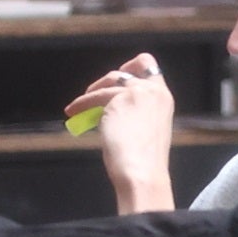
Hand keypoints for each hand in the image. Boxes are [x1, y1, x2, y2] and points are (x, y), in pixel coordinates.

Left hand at [66, 53, 175, 213]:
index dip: (135, 68)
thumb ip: (139, 113)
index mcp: (164, 99)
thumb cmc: (145, 160)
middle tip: (95, 90)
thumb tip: (114, 110)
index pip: (151, 69)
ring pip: (110, 80)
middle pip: (132, 66)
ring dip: (92, 92)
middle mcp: (153, 91)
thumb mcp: (150, 129)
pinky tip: (73, 113)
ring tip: (78, 107)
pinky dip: (81, 104)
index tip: (121, 76)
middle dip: (110, 77)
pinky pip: (94, 97)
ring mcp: (136, 93)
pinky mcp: (117, 99)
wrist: (142, 170)